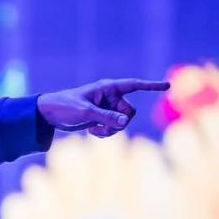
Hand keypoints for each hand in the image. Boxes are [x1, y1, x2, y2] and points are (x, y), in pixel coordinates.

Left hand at [37, 78, 169, 137]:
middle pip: (130, 112)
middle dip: (120, 122)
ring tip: (94, 130)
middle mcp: (111, 97)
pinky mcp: (103, 119)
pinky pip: (114, 128)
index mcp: (108, 88)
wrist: (50, 114)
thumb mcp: (85, 112)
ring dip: (111, 130)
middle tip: (103, 126)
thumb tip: (125, 122)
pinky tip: (92, 132)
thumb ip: (106, 116)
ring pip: (123, 123)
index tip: (168, 85)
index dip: (151, 86)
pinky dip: (106, 133)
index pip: (134, 86)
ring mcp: (108, 109)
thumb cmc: (65, 106)